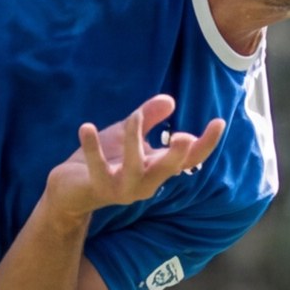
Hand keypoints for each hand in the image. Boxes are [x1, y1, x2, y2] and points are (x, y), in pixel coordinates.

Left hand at [46, 94, 223, 213]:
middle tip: (185, 136)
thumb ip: (149, 118)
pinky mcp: (98, 187)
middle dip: (177, 155)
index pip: (189, 159)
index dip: (206, 143)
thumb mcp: (128, 134)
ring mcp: (123, 188)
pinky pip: (97, 168)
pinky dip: (91, 148)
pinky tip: (85, 127)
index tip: (219, 122)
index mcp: (157, 168)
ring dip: (134, 142)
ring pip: (134, 168)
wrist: (70, 189)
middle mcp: (145, 182)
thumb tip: (170, 100)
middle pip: (169, 169)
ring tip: (133, 117)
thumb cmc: (105, 159)